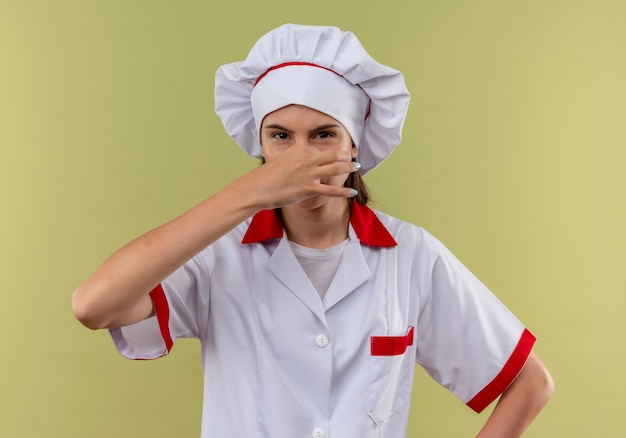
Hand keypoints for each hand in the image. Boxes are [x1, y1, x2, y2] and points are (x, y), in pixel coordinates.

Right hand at [239, 145, 359, 209]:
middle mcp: (306, 159)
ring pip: (336, 168)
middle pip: (333, 154)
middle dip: (345, 156)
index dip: (330, 151)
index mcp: (298, 149)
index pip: (319, 148)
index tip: (338, 153)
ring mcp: (308, 173)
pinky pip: (331, 190)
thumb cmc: (264, 177)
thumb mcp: (278, 161)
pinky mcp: (308, 189)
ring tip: (356, 168)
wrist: (255, 189)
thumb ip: (291, 159)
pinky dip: (344, 192)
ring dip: (349, 168)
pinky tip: (352, 193)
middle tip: (352, 158)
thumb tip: (296, 163)